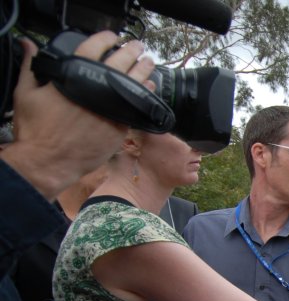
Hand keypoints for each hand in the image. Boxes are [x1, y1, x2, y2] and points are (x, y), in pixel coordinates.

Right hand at [1, 32, 155, 199]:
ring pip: (134, 82)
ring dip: (143, 70)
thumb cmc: (36, 129)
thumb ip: (29, 66)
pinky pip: (138, 106)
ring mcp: (111, 107)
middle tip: (137, 47)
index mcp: (73, 75)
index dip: (105, 38)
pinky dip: (145, 95)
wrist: (49, 161)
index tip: (113, 37)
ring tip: (148, 63)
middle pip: (120, 61)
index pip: (93, 47)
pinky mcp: (120, 125)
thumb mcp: (25, 92)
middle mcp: (96, 88)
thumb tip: (27, 44)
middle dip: (131, 51)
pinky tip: (149, 89)